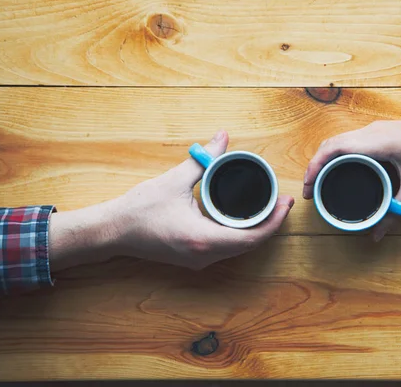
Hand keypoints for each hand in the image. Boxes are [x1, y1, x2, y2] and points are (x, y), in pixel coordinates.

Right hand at [50, 131, 293, 270]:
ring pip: (238, 249)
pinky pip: (226, 250)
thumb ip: (203, 159)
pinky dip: (240, 235)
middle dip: (270, 224)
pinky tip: (244, 219)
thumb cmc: (140, 208)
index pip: (252, 237)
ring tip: (268, 208)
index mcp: (202, 239)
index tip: (287, 203)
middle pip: (250, 245)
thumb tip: (222, 138)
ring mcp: (198, 261)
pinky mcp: (193, 259)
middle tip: (282, 202)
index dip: (274, 222)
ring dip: (256, 231)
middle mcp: (204, 256)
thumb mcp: (175, 180)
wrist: (113, 231)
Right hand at [303, 106, 400, 240]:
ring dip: (326, 158)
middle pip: (330, 144)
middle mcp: (370, 132)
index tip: (307, 188)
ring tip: (321, 180)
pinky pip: (351, 139)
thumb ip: (395, 212)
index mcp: (374, 142)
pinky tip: (342, 168)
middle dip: (315, 166)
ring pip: (339, 140)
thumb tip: (377, 234)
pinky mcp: (382, 130)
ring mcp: (375, 129)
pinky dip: (338, 153)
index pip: (331, 150)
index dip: (313, 168)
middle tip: (311, 190)